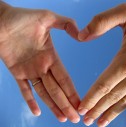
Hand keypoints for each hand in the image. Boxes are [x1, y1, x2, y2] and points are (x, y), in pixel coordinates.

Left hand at [0, 3, 79, 122]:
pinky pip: (24, 89)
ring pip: (44, 92)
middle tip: (75, 118)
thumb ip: (66, 23)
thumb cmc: (22, 18)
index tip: (80, 103)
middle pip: (57, 89)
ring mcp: (30, 71)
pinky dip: (30, 100)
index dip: (72, 92)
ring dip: (53, 105)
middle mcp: (43, 67)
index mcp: (51, 57)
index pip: (65, 78)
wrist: (0, 20)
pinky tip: (37, 111)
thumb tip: (81, 33)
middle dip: (66, 104)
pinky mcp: (17, 72)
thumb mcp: (47, 17)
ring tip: (62, 118)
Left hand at [78, 1, 125, 125]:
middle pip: (113, 96)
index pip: (104, 84)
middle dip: (98, 109)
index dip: (91, 98)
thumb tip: (81, 35)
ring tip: (101, 123)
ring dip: (113, 112)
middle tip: (87, 121)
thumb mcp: (125, 12)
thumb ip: (101, 23)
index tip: (81, 109)